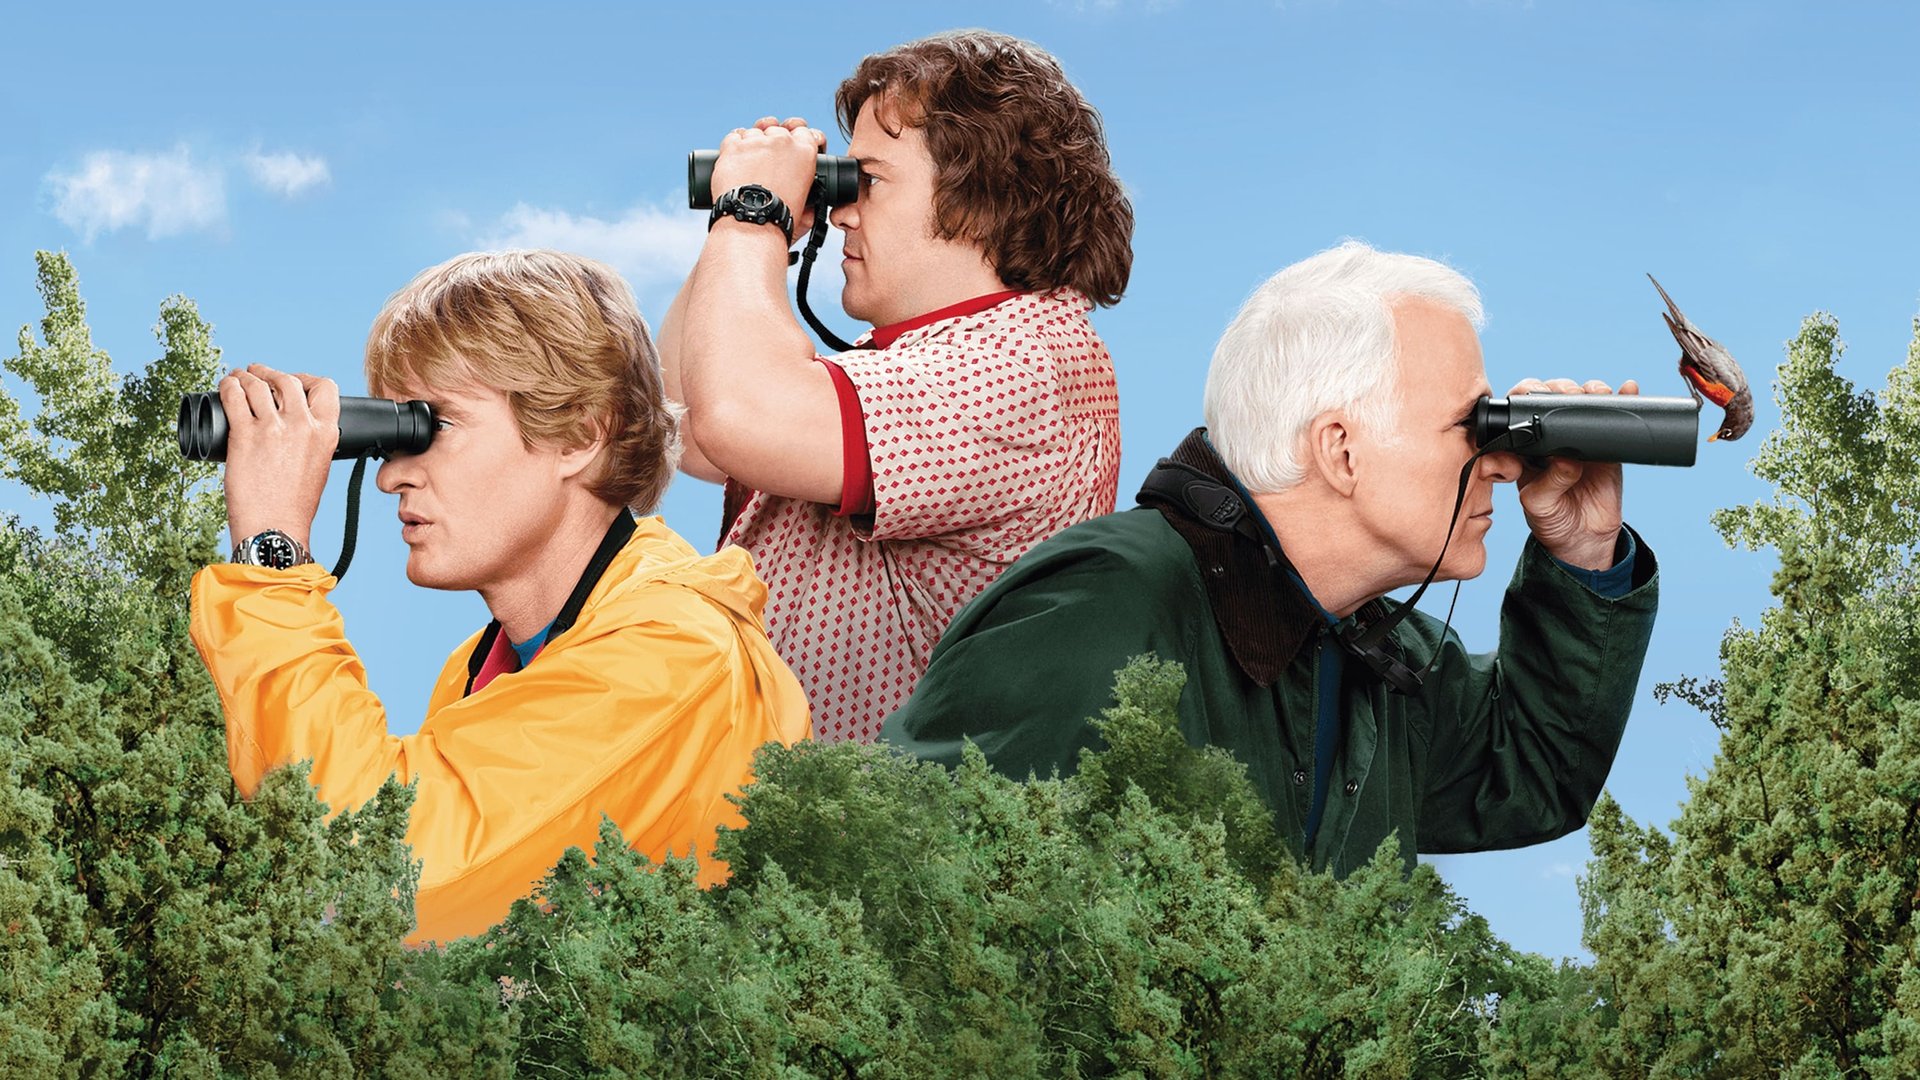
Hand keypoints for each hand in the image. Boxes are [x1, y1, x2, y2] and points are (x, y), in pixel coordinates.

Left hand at [219, 363, 339, 549]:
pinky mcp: (244, 435)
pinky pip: (234, 396)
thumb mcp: (318, 466)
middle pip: (287, 380)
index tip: (292, 382)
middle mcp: (303, 425)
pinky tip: (225, 386)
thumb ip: (313, 441)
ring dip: (245, 376)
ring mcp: (273, 428)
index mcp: (327, 433)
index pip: (325, 387)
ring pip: (258, 384)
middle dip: (270, 373)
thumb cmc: (294, 505)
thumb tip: (295, 425)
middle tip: (258, 375)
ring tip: (237, 378)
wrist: (274, 528)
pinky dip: (228, 385)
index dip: (306, 379)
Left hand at [711, 116, 826, 239]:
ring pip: (753, 133)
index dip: (795, 137)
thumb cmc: (779, 220)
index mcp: (805, 152)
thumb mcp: (808, 209)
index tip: (789, 146)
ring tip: (749, 168)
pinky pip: (733, 136)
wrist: (752, 225)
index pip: (802, 130)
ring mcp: (756, 142)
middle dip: (771, 143)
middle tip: (766, 163)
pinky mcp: (734, 147)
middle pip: (776, 129)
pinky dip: (733, 148)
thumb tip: (814, 201)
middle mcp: (782, 141)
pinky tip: (736, 163)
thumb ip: (814, 197)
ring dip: (751, 145)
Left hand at [1510, 376, 1638, 570]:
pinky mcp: (1607, 446)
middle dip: (1561, 388)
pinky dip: (1623, 400)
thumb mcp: (1539, 504)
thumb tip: (1567, 460)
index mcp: (1525, 448)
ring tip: (1596, 392)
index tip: (1535, 392)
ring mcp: (1580, 439)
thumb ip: (1549, 483)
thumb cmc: (1551, 520)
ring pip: (1584, 403)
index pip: (1521, 412)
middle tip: (1569, 393)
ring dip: (1590, 390)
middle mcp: (1551, 438)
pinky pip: (1615, 419)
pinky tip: (1628, 390)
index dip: (1526, 396)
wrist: (1584, 539)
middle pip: (1554, 398)